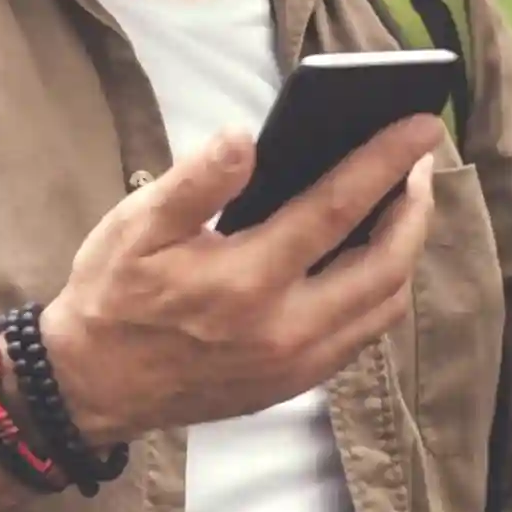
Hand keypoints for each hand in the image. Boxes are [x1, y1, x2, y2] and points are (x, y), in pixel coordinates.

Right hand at [36, 113, 445, 446]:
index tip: (419, 124)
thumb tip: (243, 138)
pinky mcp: (295, 382)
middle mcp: (285, 328)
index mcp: (246, 281)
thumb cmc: (112, 297)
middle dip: (415, 206)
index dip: (385, 160)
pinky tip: (374, 253)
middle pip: (386, 262)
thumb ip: (193, 182)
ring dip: (406, 249)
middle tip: (419, 161)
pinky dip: (383, 289)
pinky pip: (364, 333)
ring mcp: (296, 362)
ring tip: (403, 201)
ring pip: (385, 303)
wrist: (92, 387)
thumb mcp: (134, 228)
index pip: (337, 208)